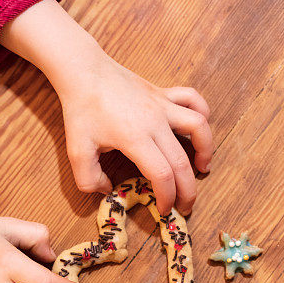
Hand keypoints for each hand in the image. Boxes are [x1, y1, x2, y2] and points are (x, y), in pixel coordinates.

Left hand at [0, 0, 211, 215]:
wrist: (84, 72)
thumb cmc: (81, 111)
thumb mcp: (77, 151)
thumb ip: (89, 180)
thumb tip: (108, 191)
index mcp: (135, 139)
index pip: (162, 176)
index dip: (167, 198)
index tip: (163, 210)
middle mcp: (155, 122)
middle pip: (182, 161)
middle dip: (188, 190)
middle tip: (185, 206)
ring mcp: (162, 105)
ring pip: (199, 126)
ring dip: (206, 149)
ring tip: (203, 167)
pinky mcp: (163, 93)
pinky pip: (192, 100)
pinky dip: (202, 113)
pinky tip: (198, 130)